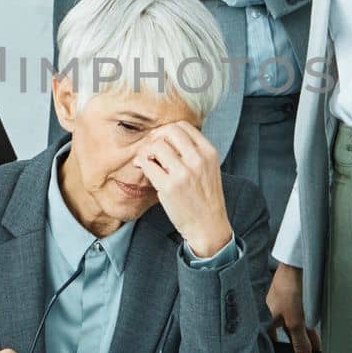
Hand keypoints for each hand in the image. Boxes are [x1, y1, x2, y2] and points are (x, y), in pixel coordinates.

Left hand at [133, 121, 232, 258]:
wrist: (208, 226)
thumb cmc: (205, 198)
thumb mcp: (208, 169)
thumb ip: (192, 152)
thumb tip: (161, 137)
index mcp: (209, 152)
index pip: (183, 126)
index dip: (167, 130)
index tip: (161, 140)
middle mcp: (198, 160)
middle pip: (169, 131)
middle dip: (156, 137)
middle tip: (151, 149)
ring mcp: (184, 173)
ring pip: (157, 146)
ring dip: (147, 151)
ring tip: (148, 162)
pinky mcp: (169, 186)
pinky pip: (148, 165)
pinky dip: (143, 164)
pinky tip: (145, 170)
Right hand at [266, 262, 319, 352]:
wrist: (297, 265)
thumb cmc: (288, 288)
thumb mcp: (295, 320)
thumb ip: (299, 340)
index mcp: (265, 319)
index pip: (270, 342)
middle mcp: (271, 313)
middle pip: (284, 334)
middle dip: (296, 345)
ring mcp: (282, 306)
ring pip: (293, 326)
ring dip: (304, 335)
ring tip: (316, 347)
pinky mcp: (293, 299)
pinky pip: (299, 318)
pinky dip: (307, 325)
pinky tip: (315, 332)